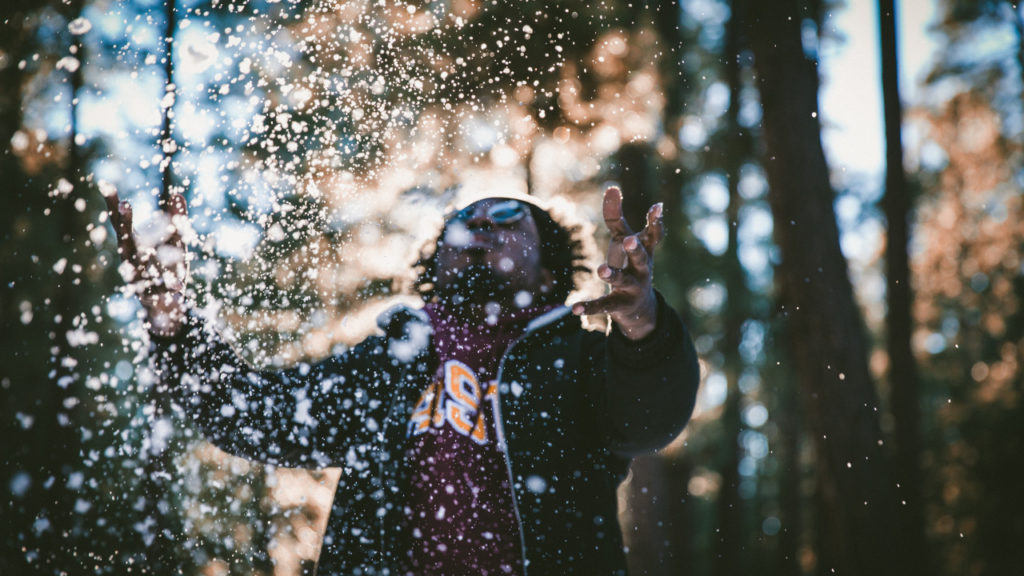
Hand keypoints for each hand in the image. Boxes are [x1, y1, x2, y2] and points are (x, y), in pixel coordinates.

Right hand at [104, 191, 190, 336]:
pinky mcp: (153, 298)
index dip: (114, 206)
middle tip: (125, 204)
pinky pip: (161, 291)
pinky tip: (177, 288)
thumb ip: (176, 222)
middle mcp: (130, 261)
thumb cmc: (168, 271)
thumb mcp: (176, 244)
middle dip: (125, 223)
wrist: (168, 308)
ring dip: (141, 254)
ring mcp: (139, 280)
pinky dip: (169, 288)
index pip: (121, 224)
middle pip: (125, 241)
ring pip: (138, 266)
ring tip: (145, 242)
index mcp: (133, 246)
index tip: (107, 186)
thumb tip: (178, 194)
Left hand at [572, 187, 662, 339]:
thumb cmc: (630, 263)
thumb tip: (612, 187)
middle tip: (629, 239)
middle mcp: (643, 269)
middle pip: (642, 258)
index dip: (655, 222)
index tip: (657, 207)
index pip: (653, 235)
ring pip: (623, 280)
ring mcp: (632, 288)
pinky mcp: (618, 305)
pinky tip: (574, 308)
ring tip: (601, 270)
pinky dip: (589, 307)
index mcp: (645, 251)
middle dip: (636, 249)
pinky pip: (603, 305)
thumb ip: (615, 216)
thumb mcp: (622, 239)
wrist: (640, 308)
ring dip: (612, 274)